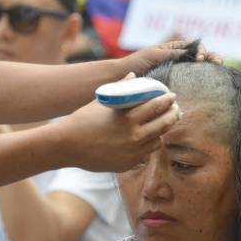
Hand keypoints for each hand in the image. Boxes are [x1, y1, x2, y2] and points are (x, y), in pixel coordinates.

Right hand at [56, 84, 179, 171]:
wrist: (65, 145)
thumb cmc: (82, 120)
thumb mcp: (102, 102)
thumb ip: (121, 89)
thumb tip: (134, 75)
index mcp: (128, 119)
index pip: (156, 107)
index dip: (167, 101)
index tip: (172, 96)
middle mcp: (133, 137)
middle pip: (163, 125)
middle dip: (172, 116)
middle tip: (175, 110)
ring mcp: (131, 153)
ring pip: (157, 142)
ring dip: (161, 132)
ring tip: (162, 125)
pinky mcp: (127, 164)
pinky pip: (144, 155)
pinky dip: (147, 145)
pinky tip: (147, 139)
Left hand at [122, 41, 221, 74]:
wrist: (125, 79)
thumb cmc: (137, 64)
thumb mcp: (156, 54)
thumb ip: (173, 53)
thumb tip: (193, 53)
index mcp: (174, 49)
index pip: (195, 46)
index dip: (202, 50)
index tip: (202, 58)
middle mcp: (179, 60)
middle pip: (202, 56)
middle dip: (212, 57)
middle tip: (218, 62)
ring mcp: (179, 73)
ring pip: (200, 70)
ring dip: (211, 68)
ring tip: (218, 67)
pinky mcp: (177, 85)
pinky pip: (192, 83)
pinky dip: (202, 81)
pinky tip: (209, 84)